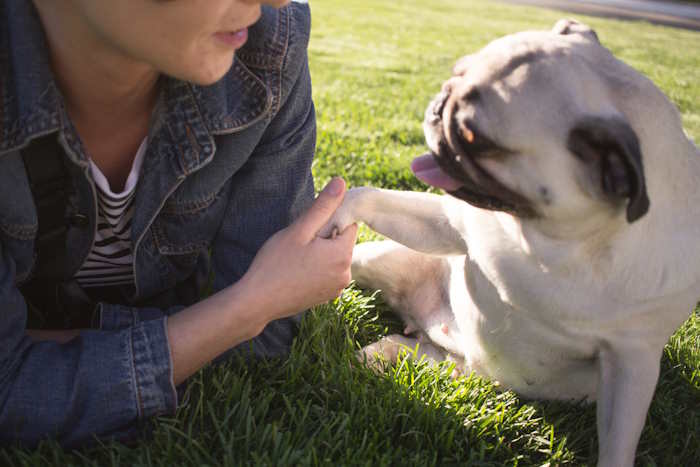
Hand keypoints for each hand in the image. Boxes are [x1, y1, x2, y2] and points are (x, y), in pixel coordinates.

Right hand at [240, 177, 357, 320]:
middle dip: (324, 238)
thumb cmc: (275, 264)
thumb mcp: (299, 230)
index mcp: (342, 254)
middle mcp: (346, 273)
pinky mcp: (327, 297)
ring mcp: (337, 288)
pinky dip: (316, 269)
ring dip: (320, 254)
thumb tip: (341, 182)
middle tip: (298, 245)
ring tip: (295, 259)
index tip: (308, 228)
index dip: (328, 221)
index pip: (348, 225)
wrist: (257, 302)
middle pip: (341, 242)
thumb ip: (323, 206)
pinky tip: (296, 272)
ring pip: (334, 258)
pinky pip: (328, 273)